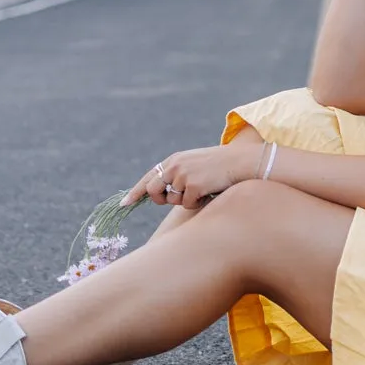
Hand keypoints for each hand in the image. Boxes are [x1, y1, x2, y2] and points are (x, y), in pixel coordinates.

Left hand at [121, 143, 255, 210]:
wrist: (240, 161)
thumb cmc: (219, 166)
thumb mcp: (194, 165)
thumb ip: (177, 175)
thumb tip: (163, 194)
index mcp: (174, 160)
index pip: (148, 178)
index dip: (135, 192)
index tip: (124, 204)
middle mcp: (174, 166)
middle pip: (153, 191)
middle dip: (160, 200)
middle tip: (175, 199)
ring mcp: (182, 175)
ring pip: (173, 201)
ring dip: (185, 201)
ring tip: (202, 189)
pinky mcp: (193, 185)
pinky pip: (188, 205)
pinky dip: (198, 202)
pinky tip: (209, 191)